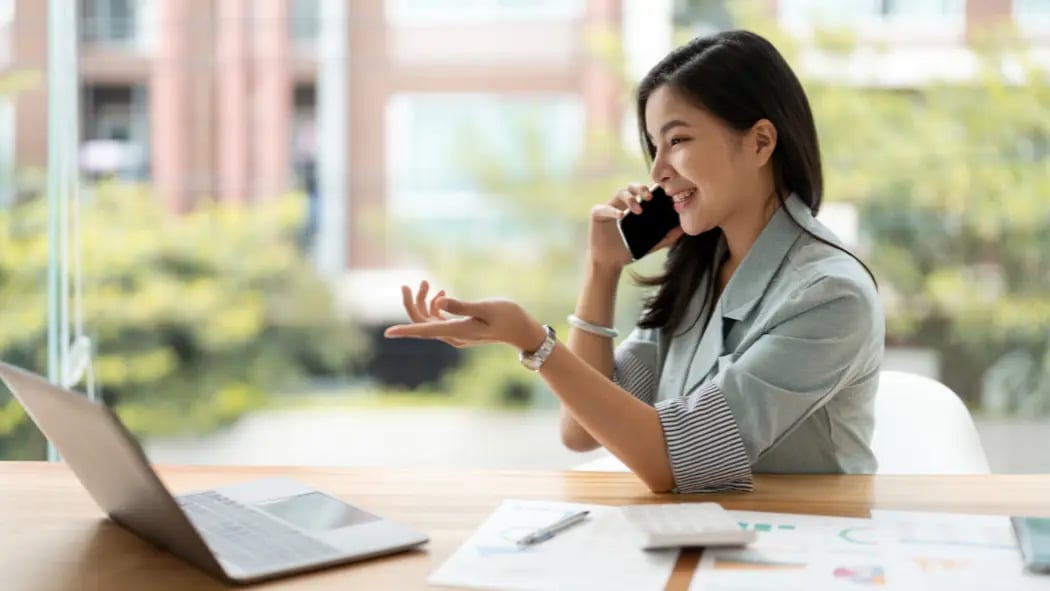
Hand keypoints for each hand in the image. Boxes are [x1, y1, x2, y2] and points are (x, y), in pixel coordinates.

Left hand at [384, 281, 546, 351]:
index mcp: (458, 330)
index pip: (425, 330)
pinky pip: (437, 320)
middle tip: (412, 283)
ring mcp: (455, 335)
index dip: (406, 331)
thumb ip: (462, 306)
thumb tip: (438, 303)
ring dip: (424, 302)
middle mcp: (453, 336)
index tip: (388, 333)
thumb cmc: (508, 316)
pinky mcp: (459, 330)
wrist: (522, 331)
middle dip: (413, 303)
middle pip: (422, 323)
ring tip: (427, 283)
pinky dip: (434, 307)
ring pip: (428, 321)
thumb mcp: (486, 307)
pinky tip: (441, 294)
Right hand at [588, 183, 683, 269]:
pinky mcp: (597, 213)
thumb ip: (667, 236)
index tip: (662, 194)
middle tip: (649, 197)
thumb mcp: (651, 243)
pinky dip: (613, 211)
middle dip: (640, 188)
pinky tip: (621, 216)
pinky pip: (604, 208)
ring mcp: (609, 206)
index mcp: (634, 206)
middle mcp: (621, 203)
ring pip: (619, 193)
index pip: (643, 192)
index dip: (651, 189)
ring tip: (638, 209)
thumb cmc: (629, 249)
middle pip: (631, 187)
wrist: (610, 263)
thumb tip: (684, 229)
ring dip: (629, 199)